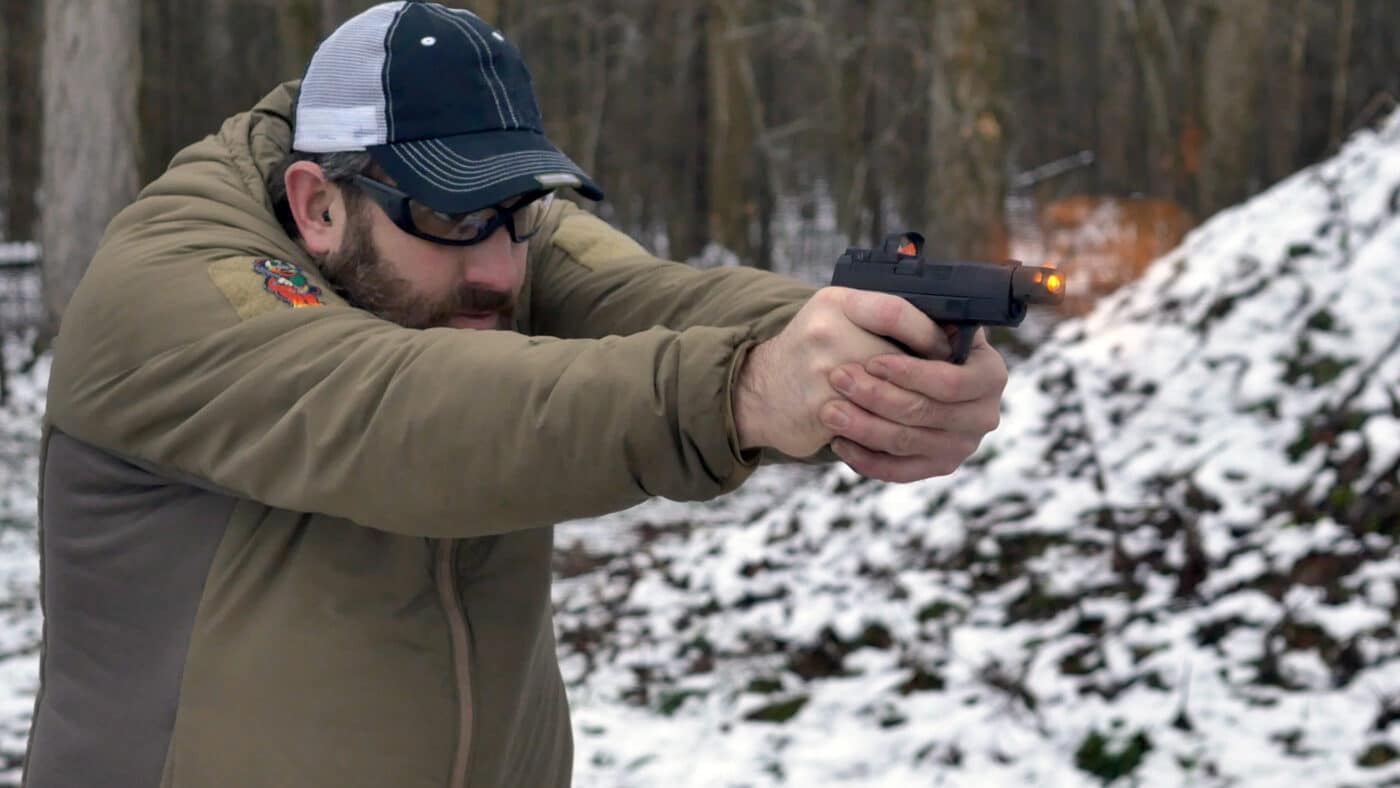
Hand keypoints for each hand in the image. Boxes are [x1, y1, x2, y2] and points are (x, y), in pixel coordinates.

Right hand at [732, 287, 946, 457]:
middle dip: (927, 379)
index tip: (943, 348)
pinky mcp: (822, 412)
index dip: (928, 334)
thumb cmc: (811, 351)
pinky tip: (903, 430)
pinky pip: (875, 424)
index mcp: (835, 304)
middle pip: (899, 361)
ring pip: (893, 398)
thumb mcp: (835, 315)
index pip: (896, 312)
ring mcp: (822, 375)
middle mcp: (826, 334)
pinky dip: (893, 429)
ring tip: (929, 410)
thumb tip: (946, 330)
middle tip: (947, 388)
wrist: (757, 391)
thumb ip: (881, 315)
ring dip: (914, 409)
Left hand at [822, 327, 1006, 481]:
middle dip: (876, 396)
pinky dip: (867, 459)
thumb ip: (910, 314)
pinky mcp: (937, 467)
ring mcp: (961, 445)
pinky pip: (900, 471)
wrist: (915, 372)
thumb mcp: (920, 316)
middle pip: (924, 413)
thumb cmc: (916, 338)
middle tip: (837, 379)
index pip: (951, 382)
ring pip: (906, 442)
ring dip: (864, 427)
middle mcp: (982, 414)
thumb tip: (891, 310)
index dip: (910, 374)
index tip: (871, 361)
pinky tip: (840, 443)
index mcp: (989, 374)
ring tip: (830, 411)